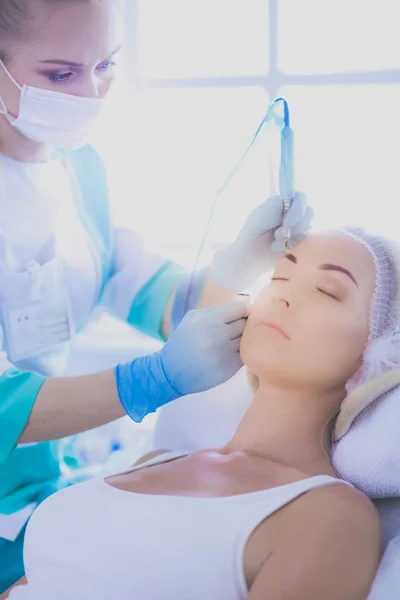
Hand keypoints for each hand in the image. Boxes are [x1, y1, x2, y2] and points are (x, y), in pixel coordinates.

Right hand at [115, 300, 248, 421]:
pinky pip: (244, 355)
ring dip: (242, 339)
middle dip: (243, 324)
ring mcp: (225, 355)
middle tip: (235, 328)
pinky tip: (228, 353)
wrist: (171, 371)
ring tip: (230, 341)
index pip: (241, 308)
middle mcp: (219, 337)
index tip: (241, 313)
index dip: (243, 310)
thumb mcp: (193, 318)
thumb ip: (217, 310)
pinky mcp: (229, 370)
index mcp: (209, 321)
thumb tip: (243, 305)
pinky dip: (240, 353)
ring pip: (247, 340)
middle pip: (246, 324)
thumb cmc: (183, 341)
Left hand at [211, 192, 312, 290]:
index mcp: (283, 202)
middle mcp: (293, 213)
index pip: (301, 198)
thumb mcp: (262, 213)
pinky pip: (306, 241)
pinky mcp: (300, 241)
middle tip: (278, 235)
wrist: (250, 255)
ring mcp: (298, 227)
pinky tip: (278, 249)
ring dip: (291, 237)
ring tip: (275, 243)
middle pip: (309, 212)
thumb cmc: (253, 232)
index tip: (287, 223)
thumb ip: (277, 204)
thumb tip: (290, 200)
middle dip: (295, 226)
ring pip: (308, 227)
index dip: (298, 209)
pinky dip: (292, 245)